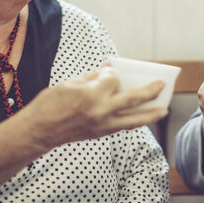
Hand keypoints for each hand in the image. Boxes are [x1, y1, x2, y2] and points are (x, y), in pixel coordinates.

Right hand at [23, 66, 167, 150]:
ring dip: (151, 114)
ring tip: (164, 110)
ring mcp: (101, 124)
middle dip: (150, 91)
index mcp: (90, 94)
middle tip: (162, 85)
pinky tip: (144, 118)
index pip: (113, 79)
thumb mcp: (71, 83)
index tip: (110, 72)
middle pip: (133, 98)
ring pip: (134, 119)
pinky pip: (123, 127)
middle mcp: (100, 110)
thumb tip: (110, 68)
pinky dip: (135, 122)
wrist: (39, 131)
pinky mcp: (100, 134)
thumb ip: (94, 76)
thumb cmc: (50, 103)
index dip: (113, 74)